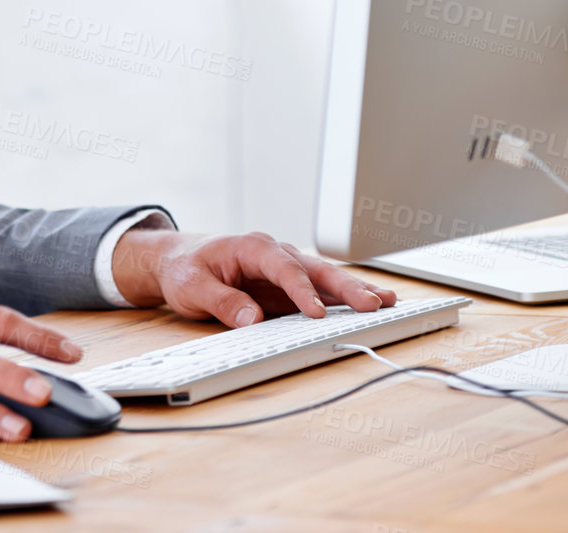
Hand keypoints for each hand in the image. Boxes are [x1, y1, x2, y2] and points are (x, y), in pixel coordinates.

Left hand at [110, 229, 395, 326]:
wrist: (179, 261)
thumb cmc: (185, 268)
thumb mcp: (191, 286)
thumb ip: (221, 301)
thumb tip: (251, 319)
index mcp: (252, 247)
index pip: (283, 267)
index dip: (301, 290)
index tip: (316, 312)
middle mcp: (276, 254)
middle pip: (316, 269)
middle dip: (346, 286)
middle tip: (374, 303)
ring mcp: (285, 270)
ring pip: (325, 279)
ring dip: (355, 291)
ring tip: (387, 302)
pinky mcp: (288, 287)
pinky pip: (320, 292)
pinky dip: (343, 300)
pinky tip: (368, 307)